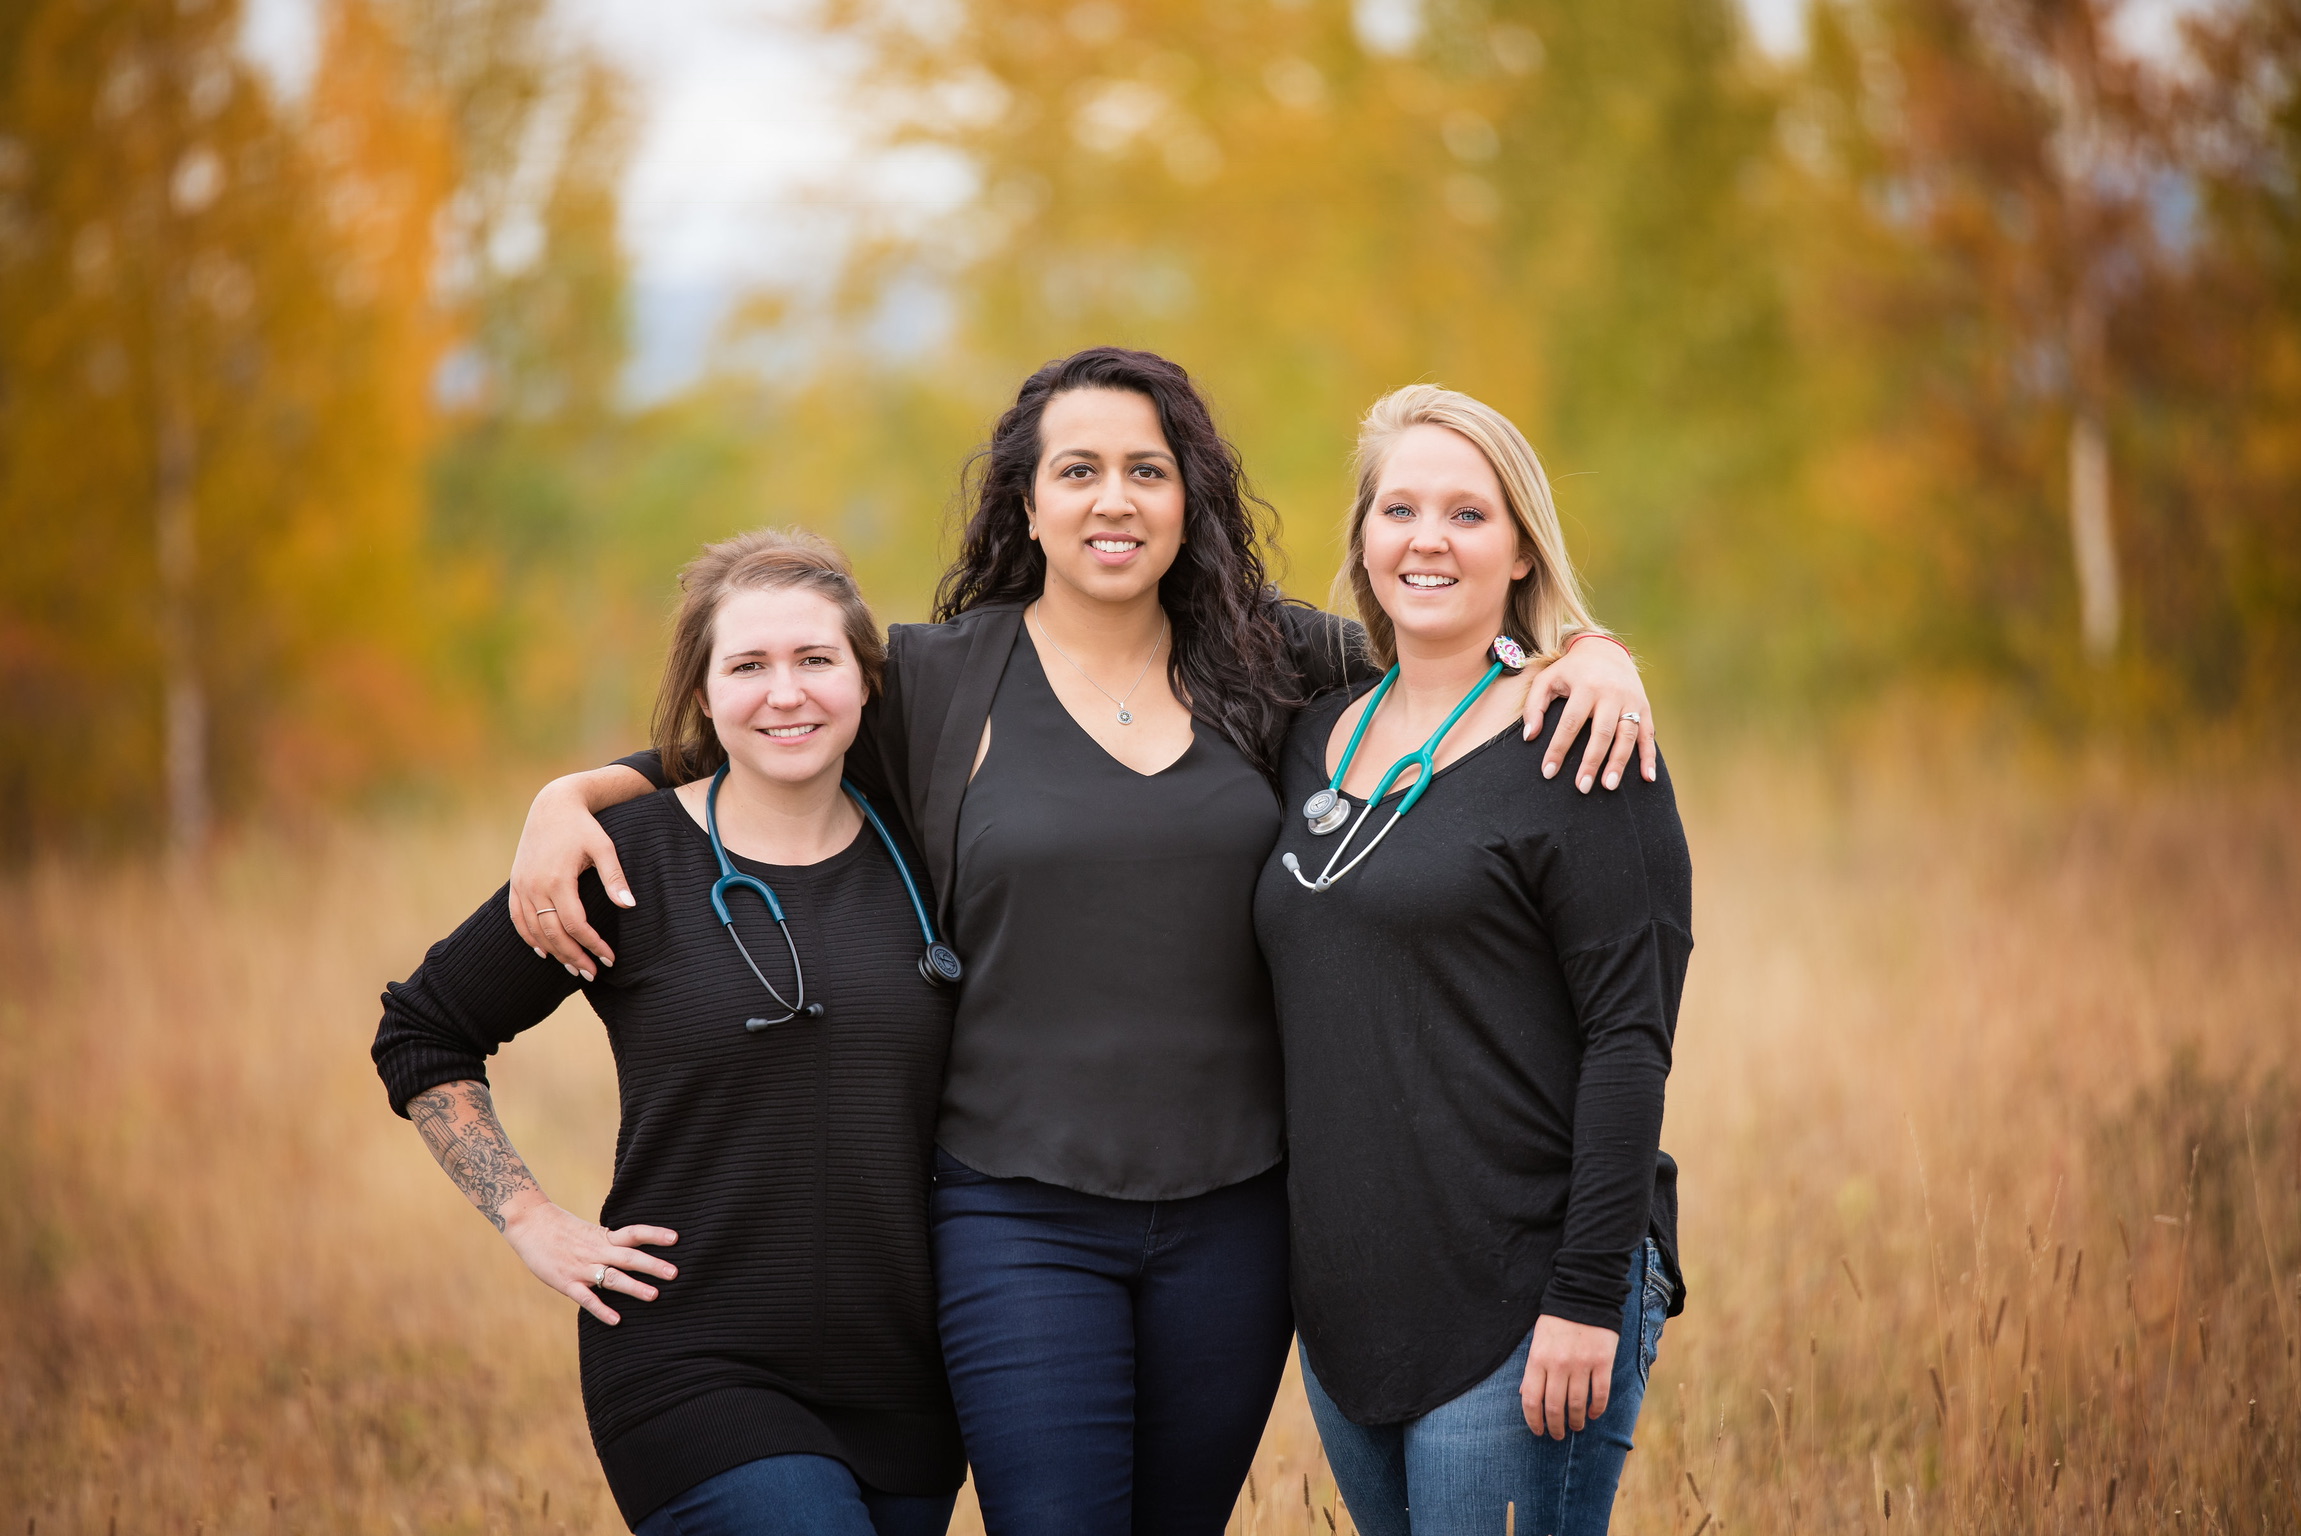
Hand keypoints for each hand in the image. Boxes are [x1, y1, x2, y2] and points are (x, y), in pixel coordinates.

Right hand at [501, 1196, 678, 1326]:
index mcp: (603, 1237)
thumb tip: (633, 1250)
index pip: (634, 1233)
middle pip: (629, 1257)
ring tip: (655, 1296)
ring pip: (612, 1278)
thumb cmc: (561, 1229)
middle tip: (675, 1273)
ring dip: (634, 1287)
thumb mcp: (590, 1231)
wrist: (530, 1224)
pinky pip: (587, 1298)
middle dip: (653, 1266)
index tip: (676, 1238)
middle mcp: (597, 1251)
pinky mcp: (566, 1282)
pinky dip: (601, 1310)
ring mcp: (582, 1268)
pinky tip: (617, 1320)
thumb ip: (609, 1243)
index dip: (654, 1235)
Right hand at [509, 771, 641, 975]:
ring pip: (534, 931)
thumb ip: (615, 878)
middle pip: (553, 934)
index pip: (575, 925)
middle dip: (574, 957)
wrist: (552, 805)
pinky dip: (529, 938)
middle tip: (592, 974)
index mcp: (558, 879)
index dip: (592, 945)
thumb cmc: (583, 827)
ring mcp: (522, 886)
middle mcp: (535, 886)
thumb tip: (629, 906)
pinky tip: (544, 952)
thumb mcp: (604, 847)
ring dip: (554, 953)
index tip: (609, 958)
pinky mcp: (516, 884)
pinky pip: (518, 919)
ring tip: (574, 969)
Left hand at [1521, 1313, 1620, 1438]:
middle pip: (1554, 1407)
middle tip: (1558, 1435)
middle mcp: (1558, 1365)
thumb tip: (1525, 1396)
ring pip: (1578, 1405)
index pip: (1531, 1400)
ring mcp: (1581, 1364)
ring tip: (1577, 1427)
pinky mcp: (1602, 1362)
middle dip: (1555, 1427)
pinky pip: (1600, 1394)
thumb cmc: (1556, 1321)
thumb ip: (1532, 1369)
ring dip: (1577, 1421)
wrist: (1583, 1296)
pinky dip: (1598, 1408)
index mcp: (1537, 1359)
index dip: (1533, 1421)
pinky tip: (1595, 1414)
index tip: (1538, 1432)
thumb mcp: (1537, 1342)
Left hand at [1522, 634, 1655, 793]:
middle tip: (1582, 787)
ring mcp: (1631, 701)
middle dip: (1591, 761)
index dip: (1559, 749)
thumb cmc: (1571, 670)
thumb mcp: (1547, 679)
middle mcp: (1611, 693)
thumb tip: (1529, 737)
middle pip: (1602, 732)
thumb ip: (1534, 706)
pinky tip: (1648, 778)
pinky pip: (1649, 734)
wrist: (1605, 649)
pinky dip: (1649, 757)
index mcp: (1586, 686)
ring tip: (1608, 786)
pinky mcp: (1645, 707)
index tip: (1548, 772)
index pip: (1570, 723)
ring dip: (1619, 763)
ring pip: (1627, 735)